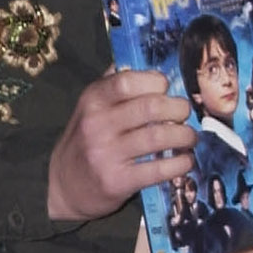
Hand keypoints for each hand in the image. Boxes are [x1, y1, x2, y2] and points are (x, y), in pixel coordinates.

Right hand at [45, 69, 192, 221]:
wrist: (62, 186)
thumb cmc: (85, 140)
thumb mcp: (91, 107)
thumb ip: (115, 84)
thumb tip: (151, 66)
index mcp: (92, 100)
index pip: (128, 81)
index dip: (156, 82)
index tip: (168, 89)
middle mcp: (96, 124)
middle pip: (151, 107)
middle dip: (179, 108)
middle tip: (185, 114)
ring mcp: (105, 154)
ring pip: (158, 137)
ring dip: (184, 136)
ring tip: (190, 137)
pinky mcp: (116, 181)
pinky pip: (157, 169)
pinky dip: (179, 163)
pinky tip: (185, 160)